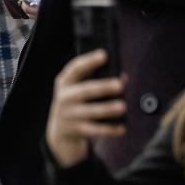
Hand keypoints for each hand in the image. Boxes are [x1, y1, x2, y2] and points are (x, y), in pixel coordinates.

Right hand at [45, 49, 126, 166]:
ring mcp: (68, 114)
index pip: (75, 68)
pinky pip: (94, 129)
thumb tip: (124, 78)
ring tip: (123, 106)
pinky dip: (109, 129)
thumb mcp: (78, 89)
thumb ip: (97, 80)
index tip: (104, 54)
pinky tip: (122, 128)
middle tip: (120, 85)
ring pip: (91, 111)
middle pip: (85, 90)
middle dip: (103, 87)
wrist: (60, 129)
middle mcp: (64, 97)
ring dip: (107, 108)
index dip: (89, 61)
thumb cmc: (77, 102)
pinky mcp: (75, 129)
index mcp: (65, 82)